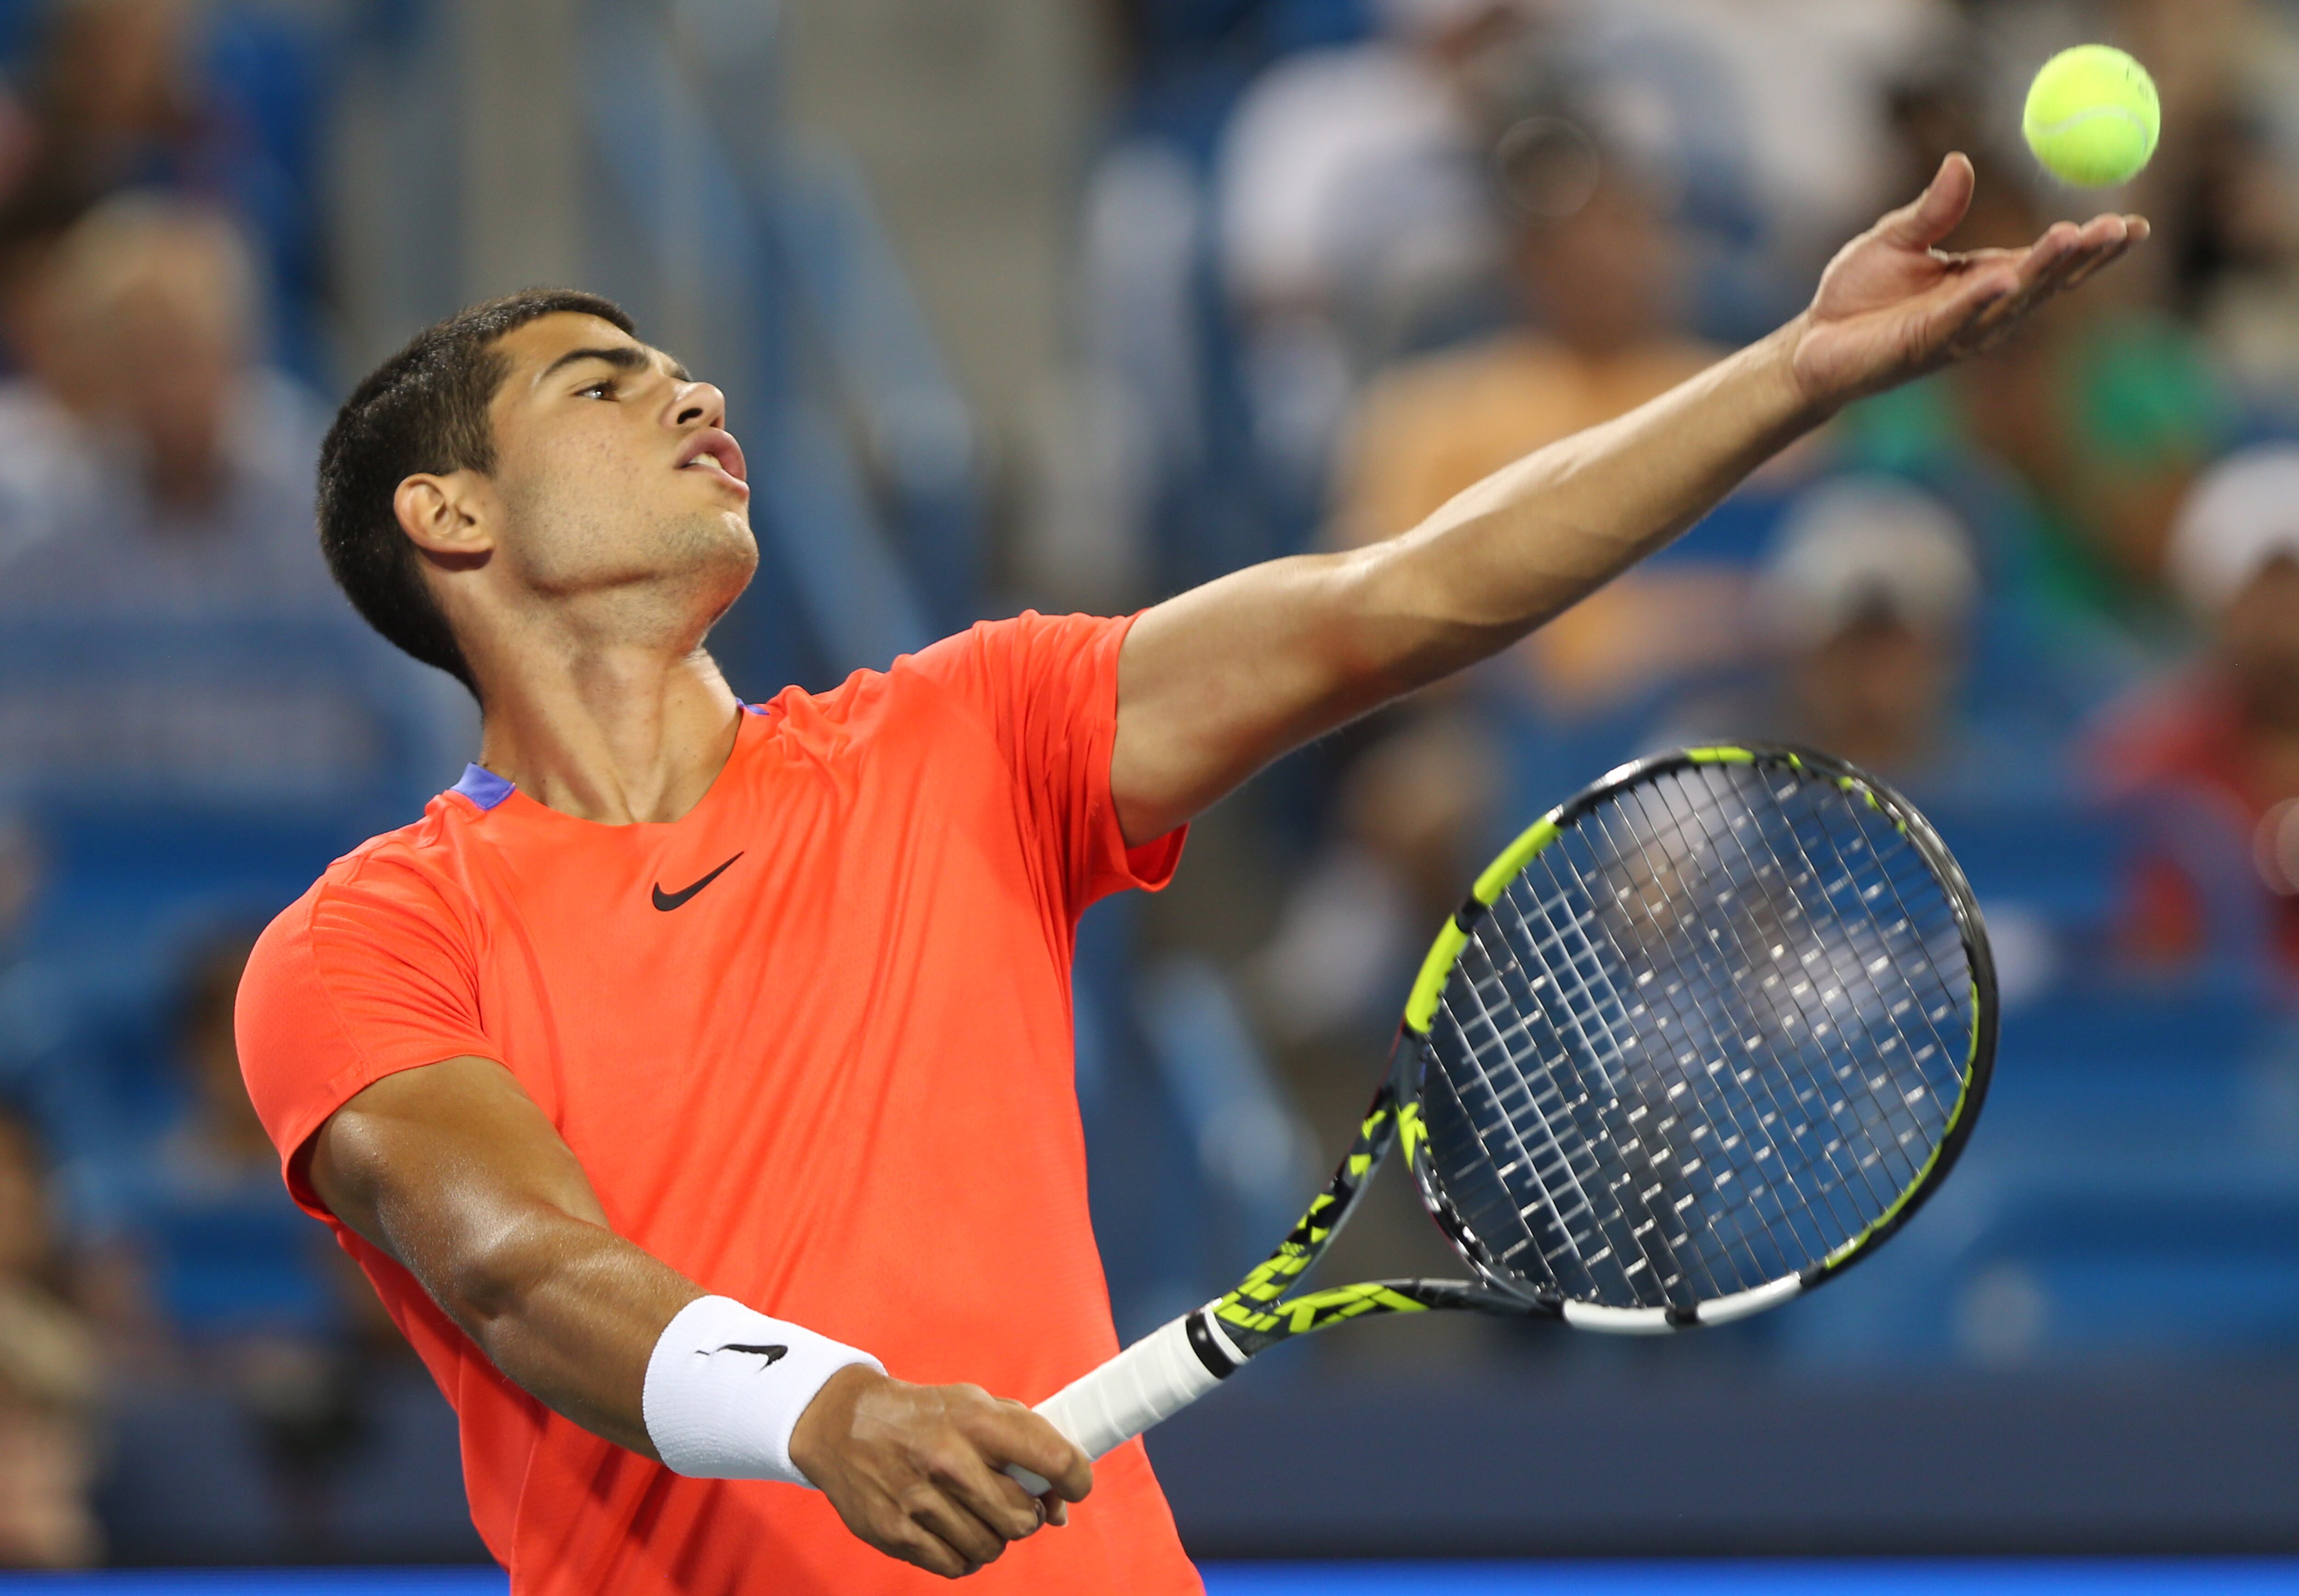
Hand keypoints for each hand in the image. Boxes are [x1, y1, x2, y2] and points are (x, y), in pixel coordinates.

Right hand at [788, 1365, 1091, 1579]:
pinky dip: (964, 1555)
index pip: (1052, 1458)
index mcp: (976, 1420)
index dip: (1076, 1478)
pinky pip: (956, 1566)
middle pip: (1023, 1518)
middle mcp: (949, 1460)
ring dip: (993, 1536)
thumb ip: (1025, 1445)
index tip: (1074, 1485)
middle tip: (1012, 1502)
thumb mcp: (976, 1407)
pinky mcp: (896, 1533)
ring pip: (991, 1547)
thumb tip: (1060, 1508)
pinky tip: (953, 1529)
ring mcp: (920, 1500)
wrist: (844, 1424)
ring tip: (975, 1513)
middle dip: (1027, 1515)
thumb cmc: (924, 1416)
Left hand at [1786, 152, 2146, 410]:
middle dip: (2086, 256)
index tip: (2134, 225)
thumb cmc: (1857, 294)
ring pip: (2014, 302)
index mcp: (1986, 280)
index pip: (2050, 262)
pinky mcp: (1923, 347)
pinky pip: (1959, 322)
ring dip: (2046, 271)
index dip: (2091, 246)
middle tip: (2124, 227)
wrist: (1813, 343)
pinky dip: (1982, 300)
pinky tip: (2005, 278)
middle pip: (2048, 283)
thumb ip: (1933, 209)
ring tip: (2078, 235)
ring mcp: (1958, 332)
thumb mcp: (1896, 238)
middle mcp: (1984, 310)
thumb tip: (1960, 162)